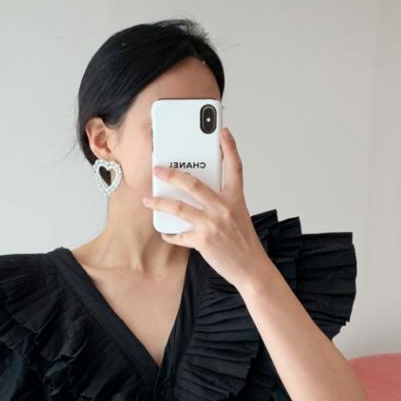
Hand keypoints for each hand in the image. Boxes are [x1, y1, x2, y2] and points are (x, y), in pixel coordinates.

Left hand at [146, 131, 260, 299]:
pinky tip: (165, 231)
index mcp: (235, 198)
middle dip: (172, 175)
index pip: (235, 167)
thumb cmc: (243, 242)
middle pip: (194, 184)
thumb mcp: (238, 214)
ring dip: (160, 203)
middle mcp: (223, 208)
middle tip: (158, 169)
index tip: (224, 132)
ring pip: (180, 208)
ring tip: (149, 200)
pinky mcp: (204, 241)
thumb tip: (200, 193)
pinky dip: (170, 233)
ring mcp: (212, 224)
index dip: (230, 147)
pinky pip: (180, 235)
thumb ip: (222, 201)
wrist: (251, 269)